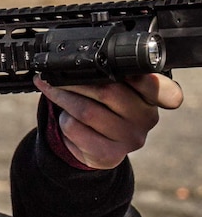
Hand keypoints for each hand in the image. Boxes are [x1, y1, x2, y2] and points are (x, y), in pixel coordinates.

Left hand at [34, 73, 183, 169]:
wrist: (95, 145)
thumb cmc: (106, 107)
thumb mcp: (118, 88)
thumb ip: (115, 74)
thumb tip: (81, 61)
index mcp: (157, 97)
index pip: (164, 89)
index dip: (141, 77)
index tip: (114, 68)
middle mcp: (148, 119)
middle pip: (108, 92)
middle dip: (75, 81)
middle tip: (54, 76)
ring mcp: (130, 139)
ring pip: (86, 111)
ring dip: (62, 98)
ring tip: (53, 91)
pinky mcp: (109, 155)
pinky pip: (74, 128)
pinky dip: (61, 118)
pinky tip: (63, 116)